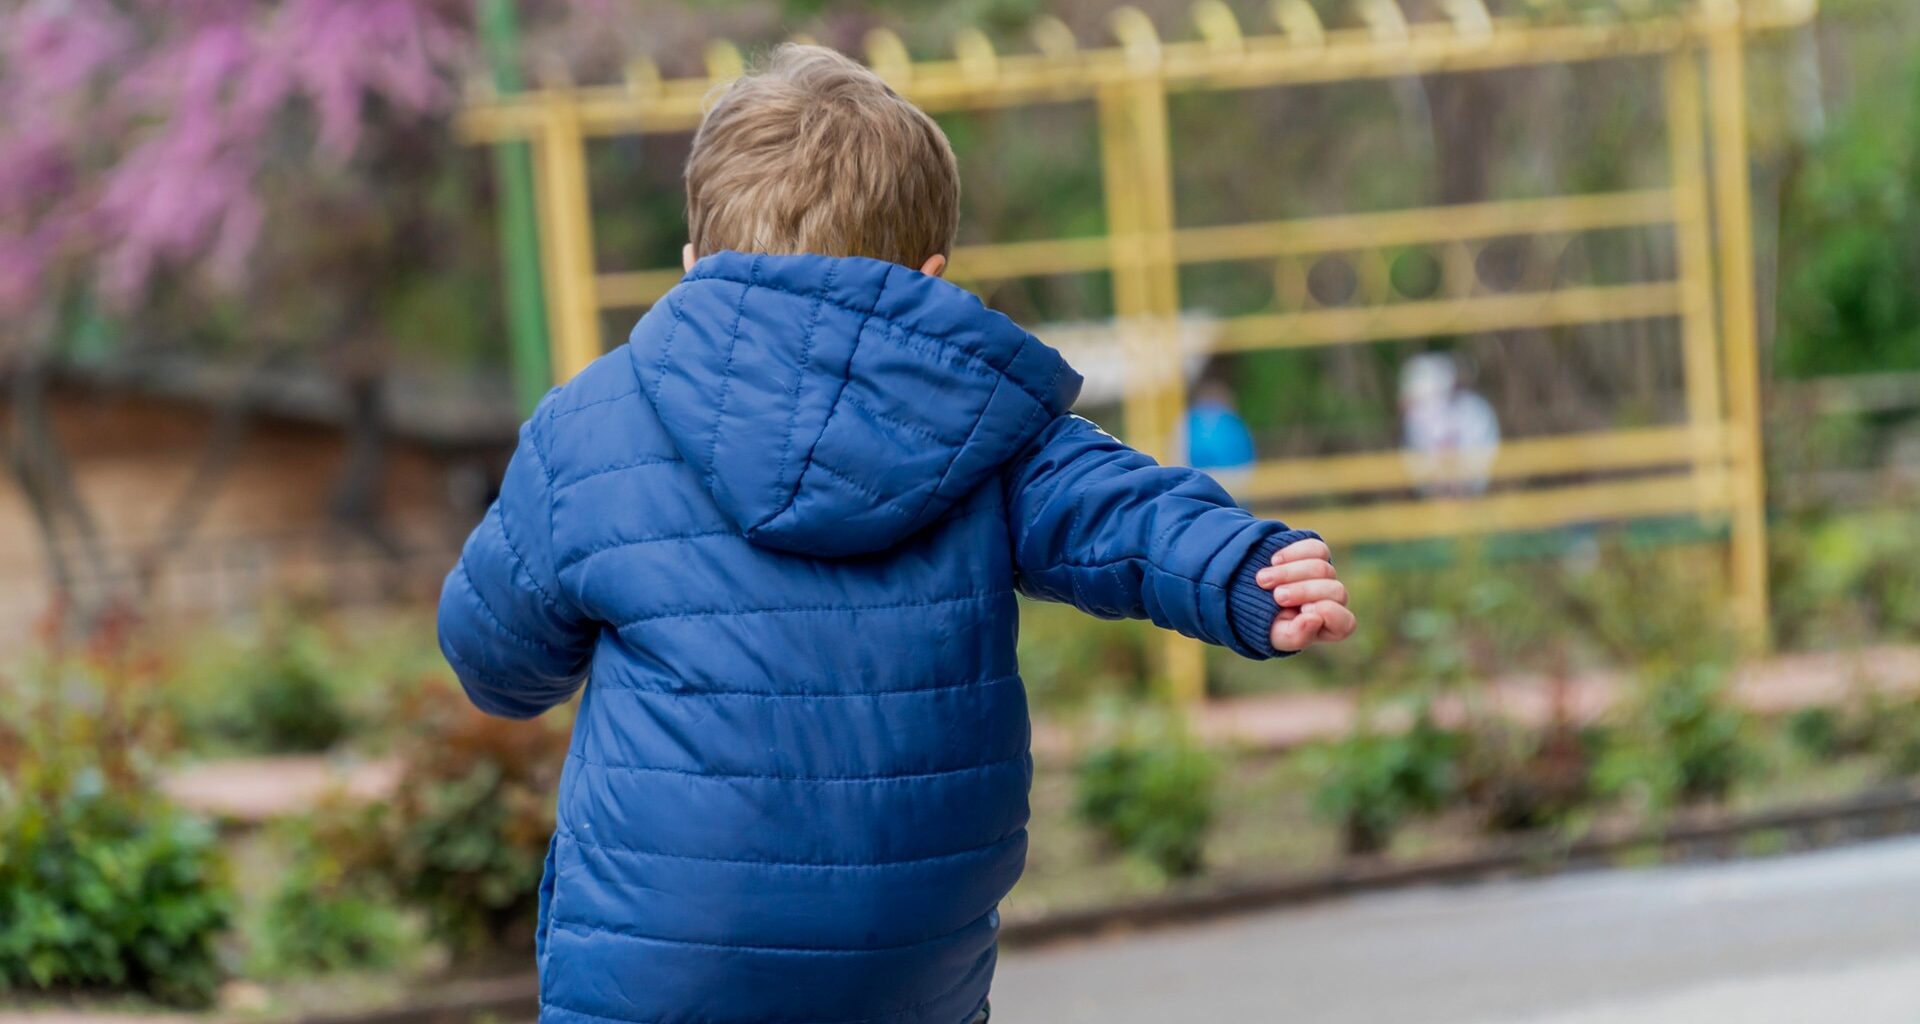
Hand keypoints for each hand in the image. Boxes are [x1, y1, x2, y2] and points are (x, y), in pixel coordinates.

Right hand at [1254, 537, 1354, 652]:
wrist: (1251, 597)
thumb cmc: (1270, 624)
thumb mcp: (1278, 637)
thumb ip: (1297, 636)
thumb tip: (1314, 619)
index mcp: (1333, 626)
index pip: (1346, 622)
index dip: (1326, 613)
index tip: (1302, 611)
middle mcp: (1334, 600)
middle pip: (1336, 590)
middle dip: (1303, 591)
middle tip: (1277, 596)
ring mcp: (1326, 575)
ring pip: (1322, 567)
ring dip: (1289, 573)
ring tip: (1263, 580)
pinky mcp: (1316, 554)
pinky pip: (1315, 548)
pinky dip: (1292, 553)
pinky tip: (1274, 561)